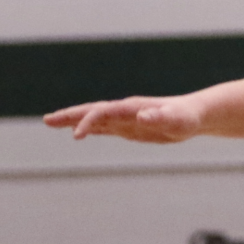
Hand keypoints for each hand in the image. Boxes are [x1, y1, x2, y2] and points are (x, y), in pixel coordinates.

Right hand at [44, 95, 203, 142]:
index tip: (76, 136)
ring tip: (50, 122)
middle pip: (91, 111)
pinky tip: (78, 133)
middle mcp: (125, 111)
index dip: (89, 122)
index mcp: (132, 108)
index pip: (103, 112)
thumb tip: (143, 115)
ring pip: (94, 119)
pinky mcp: (129, 128)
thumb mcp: (178, 120)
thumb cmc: (188, 117)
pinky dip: (89, 128)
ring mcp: (126, 119)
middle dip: (69, 115)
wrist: (196, 114)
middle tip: (47, 120)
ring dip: (73, 120)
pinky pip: (104, 128)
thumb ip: (161, 116)